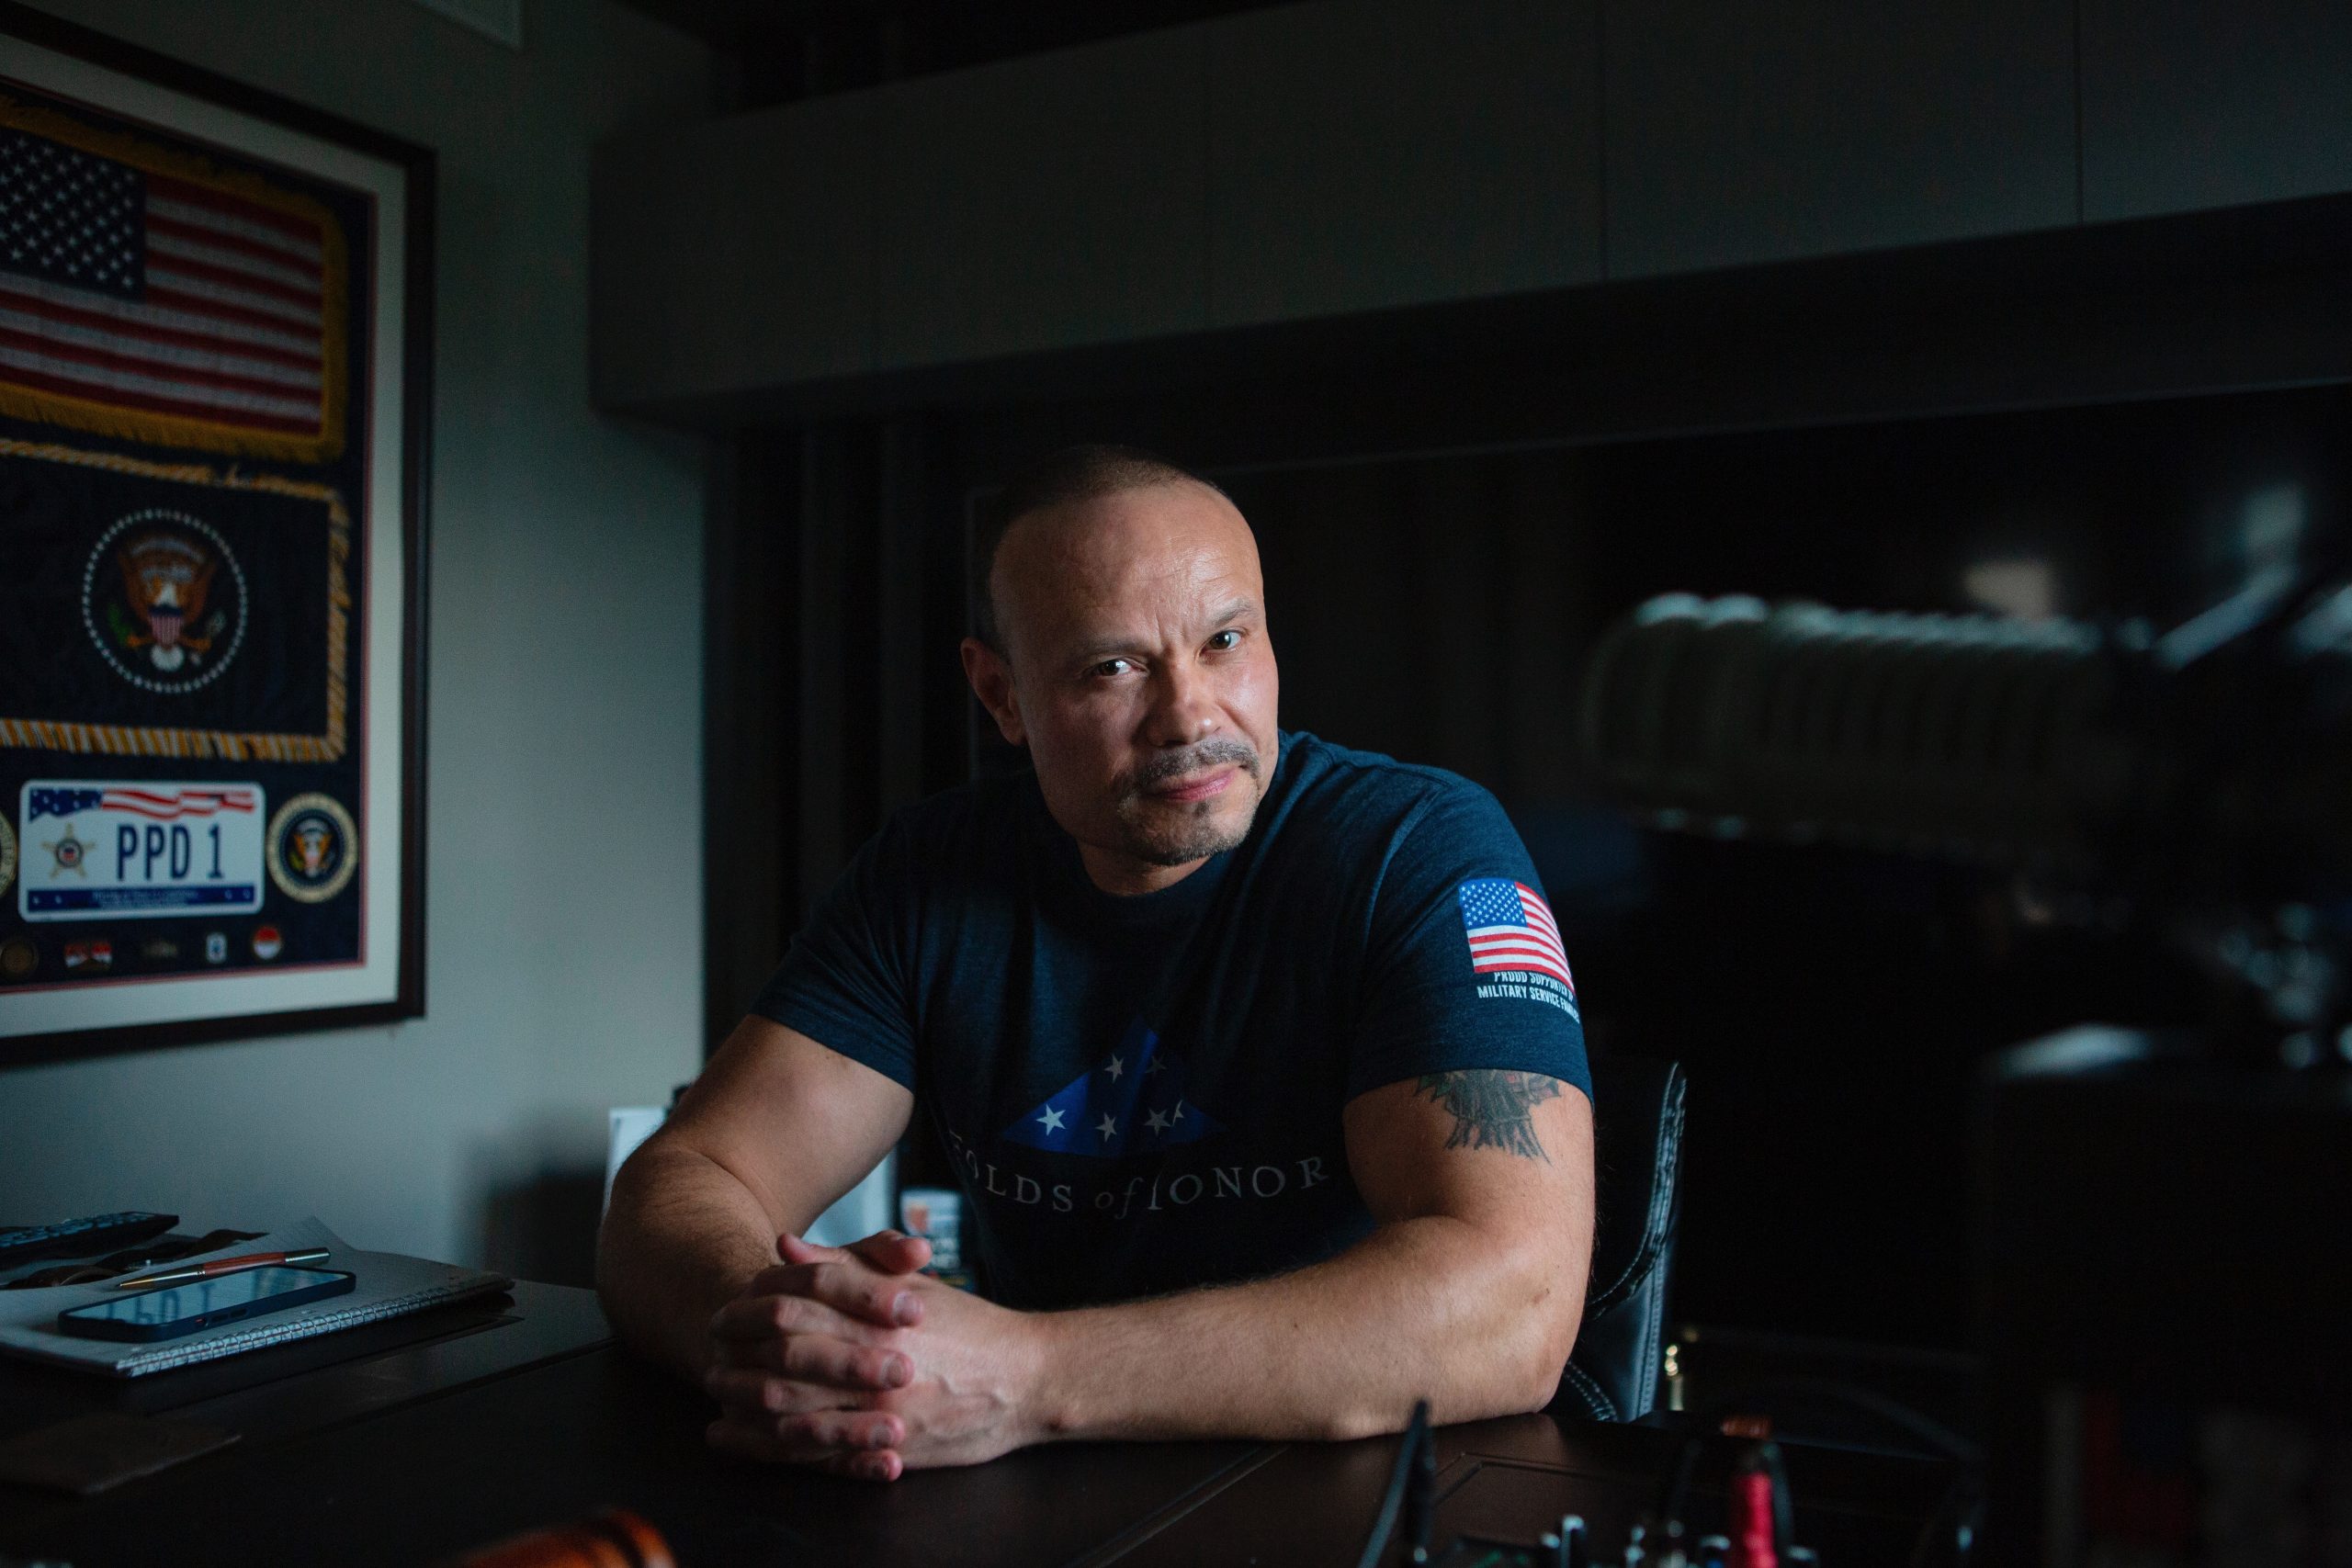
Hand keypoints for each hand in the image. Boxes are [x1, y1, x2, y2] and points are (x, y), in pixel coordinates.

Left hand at [705, 1230, 1048, 1479]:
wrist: (1027, 1380)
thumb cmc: (970, 1328)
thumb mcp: (911, 1286)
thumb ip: (846, 1266)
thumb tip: (785, 1245)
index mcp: (878, 1318)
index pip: (796, 1312)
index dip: (750, 1313)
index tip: (722, 1314)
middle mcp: (876, 1366)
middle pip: (783, 1366)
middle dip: (739, 1365)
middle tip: (708, 1360)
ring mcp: (881, 1413)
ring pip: (793, 1416)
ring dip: (745, 1411)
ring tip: (715, 1402)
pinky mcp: (889, 1451)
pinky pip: (818, 1456)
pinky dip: (770, 1451)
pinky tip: (741, 1442)